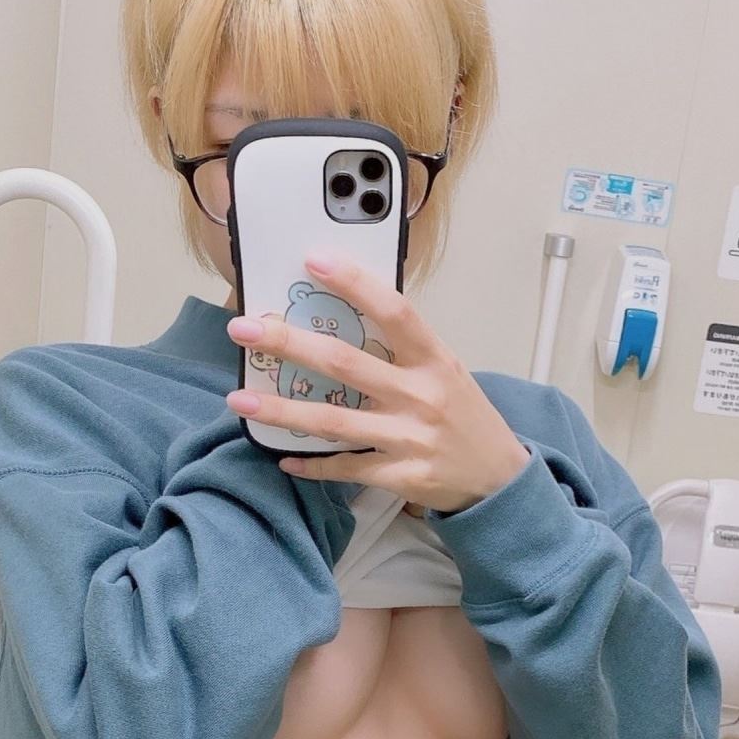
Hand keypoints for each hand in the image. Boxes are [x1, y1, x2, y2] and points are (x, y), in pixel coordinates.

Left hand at [225, 251, 530, 514]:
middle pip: (345, 364)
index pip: (394, 311)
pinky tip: (283, 457)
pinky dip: (312, 465)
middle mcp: (421, 396)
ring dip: (282, 409)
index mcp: (435, 360)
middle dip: (288, 343)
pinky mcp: (401, 476)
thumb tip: (344, 314)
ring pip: (334, 421)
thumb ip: (403, 348)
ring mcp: (410, 439)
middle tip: (243, 329)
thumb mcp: (445, 371)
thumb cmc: (464, 416)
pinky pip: (345, 468)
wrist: (499, 478)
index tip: (314, 261)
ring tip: (239, 399)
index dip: (355, 284)